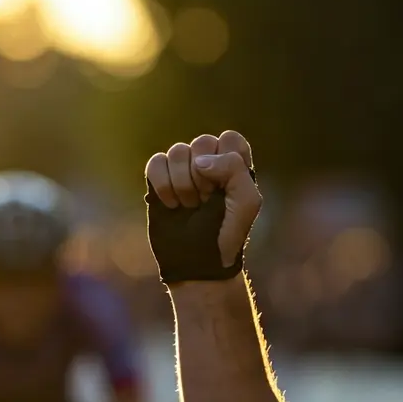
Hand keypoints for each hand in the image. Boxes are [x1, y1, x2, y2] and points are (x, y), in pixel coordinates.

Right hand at [144, 131, 261, 283]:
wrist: (197, 262)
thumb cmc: (226, 234)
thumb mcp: (246, 203)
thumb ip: (234, 170)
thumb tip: (199, 161)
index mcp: (233, 164)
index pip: (229, 139)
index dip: (226, 161)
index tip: (225, 189)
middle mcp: (208, 161)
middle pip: (202, 141)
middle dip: (204, 176)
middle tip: (206, 200)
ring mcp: (182, 169)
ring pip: (177, 151)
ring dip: (183, 182)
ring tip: (189, 205)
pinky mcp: (159, 179)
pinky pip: (156, 162)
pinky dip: (163, 184)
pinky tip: (172, 204)